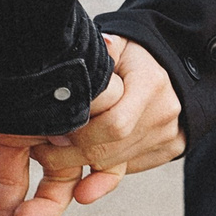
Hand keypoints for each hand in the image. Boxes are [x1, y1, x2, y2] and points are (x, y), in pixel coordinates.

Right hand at [0, 96, 107, 215]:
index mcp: (10, 130)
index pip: (12, 183)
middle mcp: (43, 122)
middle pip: (55, 182)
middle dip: (41, 210)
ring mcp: (73, 110)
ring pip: (85, 163)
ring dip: (66, 180)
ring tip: (47, 153)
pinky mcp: (101, 95)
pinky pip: (112, 130)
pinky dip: (98, 143)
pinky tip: (70, 137)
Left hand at [21, 35, 183, 215]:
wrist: (173, 70)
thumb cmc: (135, 57)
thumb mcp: (120, 43)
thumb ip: (107, 48)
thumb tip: (102, 44)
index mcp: (150, 83)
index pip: (114, 124)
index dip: (79, 133)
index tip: (52, 130)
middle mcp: (163, 113)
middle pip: (111, 150)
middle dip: (71, 156)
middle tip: (42, 151)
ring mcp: (168, 135)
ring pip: (116, 164)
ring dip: (80, 166)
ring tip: (52, 155)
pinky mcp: (168, 150)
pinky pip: (126, 169)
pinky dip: (99, 172)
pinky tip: (78, 172)